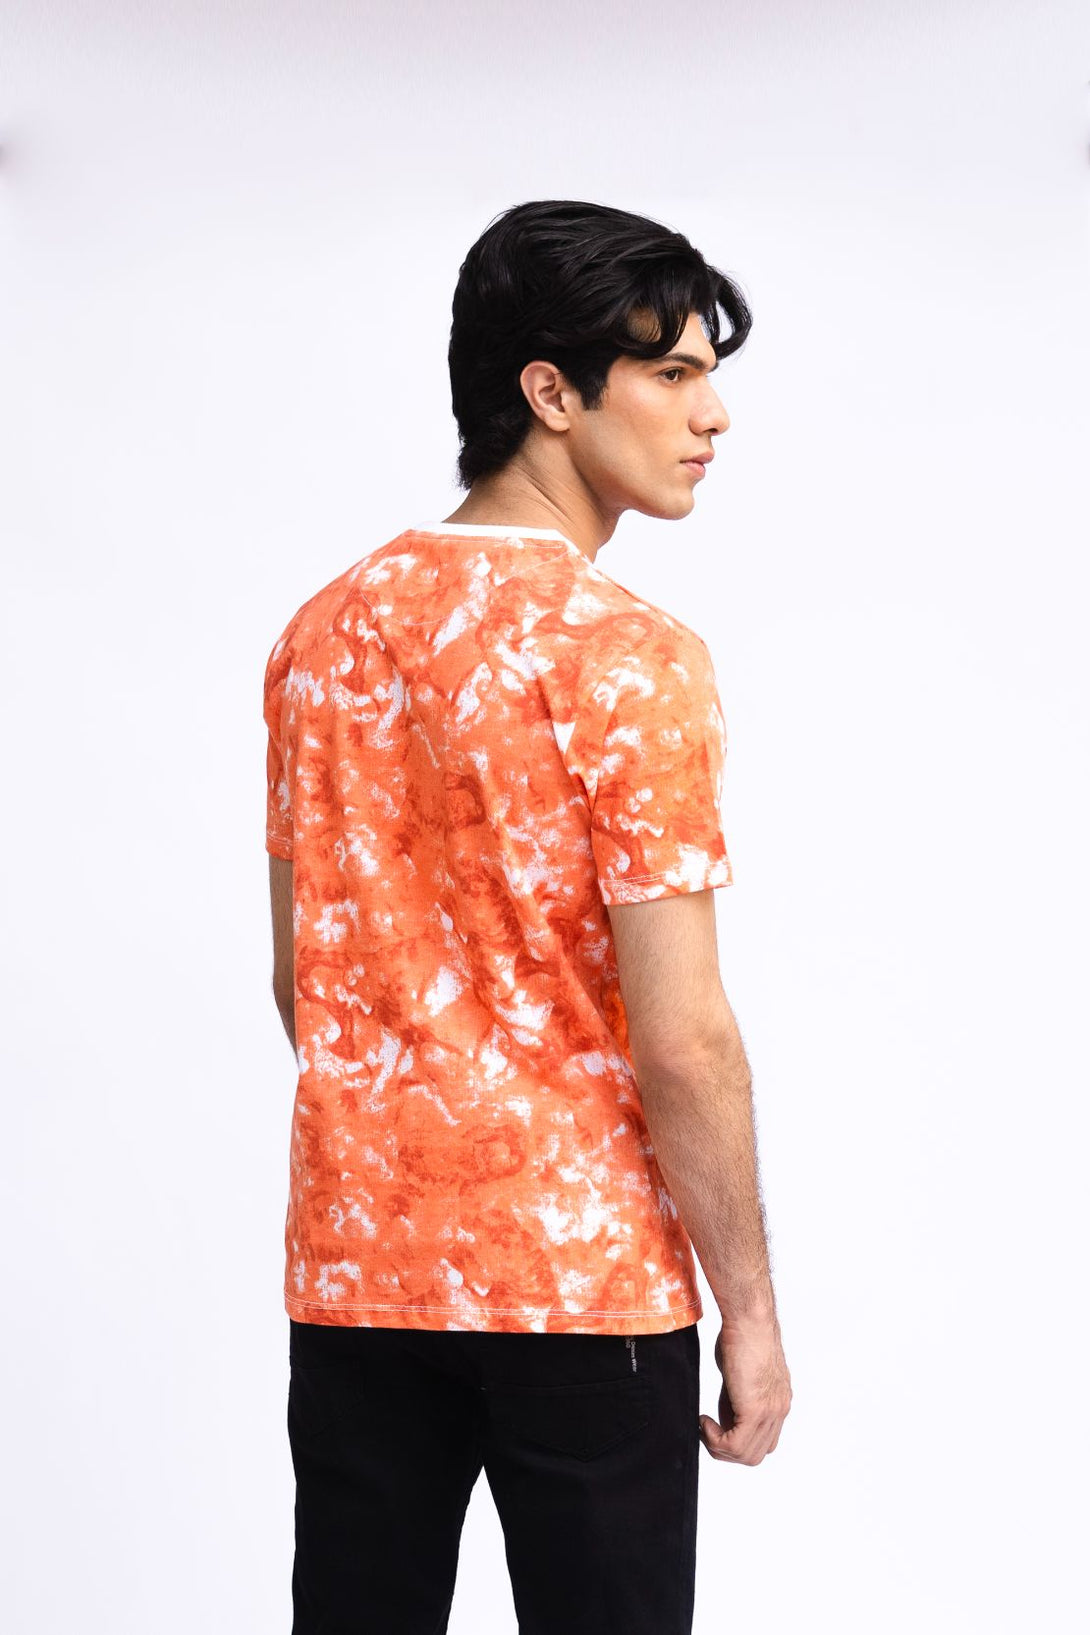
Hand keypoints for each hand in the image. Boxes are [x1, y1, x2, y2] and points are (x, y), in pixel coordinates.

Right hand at [699, 1312, 791, 1464]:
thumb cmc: (742, 1335)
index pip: (764, 1442)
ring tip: (704, 1426)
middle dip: (727, 1451)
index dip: (738, 1441)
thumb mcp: (740, 1375)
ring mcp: (770, 1412)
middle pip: (756, 1455)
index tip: (717, 1425)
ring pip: (746, 1455)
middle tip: (706, 1431)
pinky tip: (704, 1421)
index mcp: (779, 1402)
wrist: (749, 1320)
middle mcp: (779, 1410)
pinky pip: (736, 1445)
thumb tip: (727, 1421)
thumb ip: (738, 1400)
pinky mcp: (756, 1410)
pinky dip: (715, 1440)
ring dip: (719, 1447)